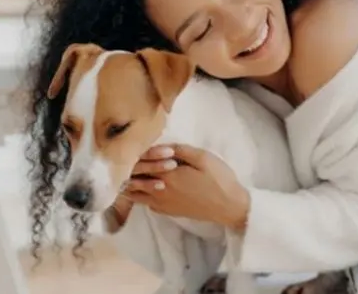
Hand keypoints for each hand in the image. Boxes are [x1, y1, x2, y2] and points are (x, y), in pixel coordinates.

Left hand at [124, 144, 250, 230]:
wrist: (228, 206)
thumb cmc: (218, 179)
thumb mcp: (203, 157)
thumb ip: (180, 150)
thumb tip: (162, 145)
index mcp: (167, 175)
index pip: (140, 162)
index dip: (136, 153)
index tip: (136, 144)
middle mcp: (159, 191)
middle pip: (133, 179)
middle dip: (129, 168)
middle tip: (129, 157)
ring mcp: (161, 204)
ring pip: (134, 194)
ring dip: (130, 182)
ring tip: (130, 173)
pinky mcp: (167, 211)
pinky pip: (144, 203)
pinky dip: (139, 194)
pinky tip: (144, 187)